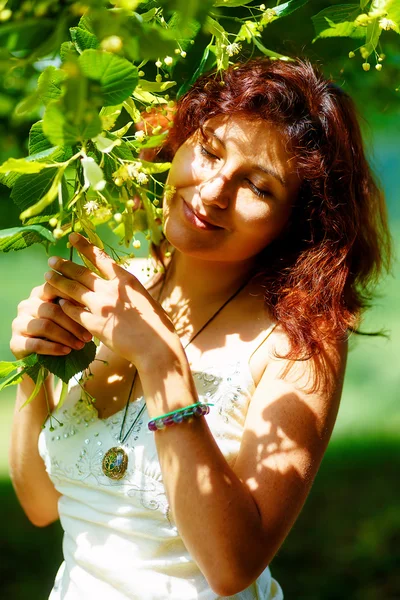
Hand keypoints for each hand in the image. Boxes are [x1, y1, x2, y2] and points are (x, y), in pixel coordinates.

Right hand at [10, 282, 92, 359]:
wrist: (42, 359)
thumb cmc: (60, 332)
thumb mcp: (66, 317)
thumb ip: (74, 306)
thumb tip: (92, 303)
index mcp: (38, 294)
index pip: (53, 287)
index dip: (71, 296)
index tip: (89, 308)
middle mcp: (26, 306)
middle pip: (52, 310)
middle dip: (73, 324)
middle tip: (88, 336)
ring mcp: (18, 323)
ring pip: (46, 326)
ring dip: (66, 337)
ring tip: (80, 345)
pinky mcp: (16, 342)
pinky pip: (36, 344)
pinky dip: (54, 348)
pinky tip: (66, 351)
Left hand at [44, 233, 176, 368]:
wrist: (156, 347)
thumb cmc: (157, 326)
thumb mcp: (144, 298)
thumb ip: (127, 291)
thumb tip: (117, 287)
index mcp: (126, 280)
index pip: (101, 258)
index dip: (84, 246)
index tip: (72, 237)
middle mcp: (111, 290)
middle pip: (82, 273)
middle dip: (64, 265)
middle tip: (51, 260)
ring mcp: (101, 306)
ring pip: (73, 290)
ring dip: (58, 282)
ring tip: (47, 276)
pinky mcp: (94, 324)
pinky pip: (73, 312)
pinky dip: (65, 306)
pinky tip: (58, 303)